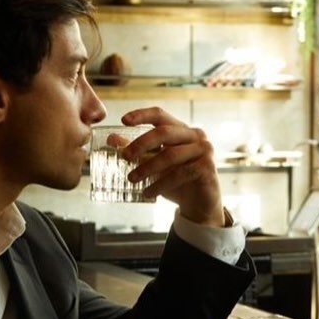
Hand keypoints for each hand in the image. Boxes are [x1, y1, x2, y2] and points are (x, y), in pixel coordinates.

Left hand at [118, 107, 225, 225]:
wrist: (198, 203)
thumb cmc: (175, 180)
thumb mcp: (153, 164)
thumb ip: (137, 151)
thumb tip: (112, 139)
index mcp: (180, 129)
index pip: (160, 115)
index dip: (142, 115)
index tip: (123, 121)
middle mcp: (195, 135)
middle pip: (164, 132)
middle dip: (141, 144)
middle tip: (124, 156)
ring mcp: (203, 150)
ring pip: (171, 155)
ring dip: (148, 167)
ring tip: (131, 179)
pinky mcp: (207, 167)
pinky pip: (181, 173)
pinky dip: (161, 184)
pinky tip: (148, 192)